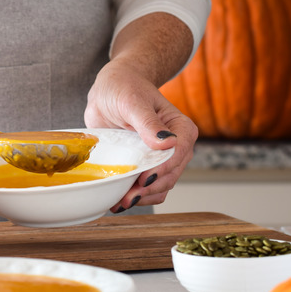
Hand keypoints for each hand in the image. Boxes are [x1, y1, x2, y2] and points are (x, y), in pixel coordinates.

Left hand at [84, 58, 197, 212]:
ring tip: (121, 203)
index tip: (145, 178)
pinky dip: (136, 196)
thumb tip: (167, 143)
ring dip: (143, 198)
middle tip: (128, 198)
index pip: (180, 153)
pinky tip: (119, 200)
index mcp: (180, 128)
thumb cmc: (124, 88)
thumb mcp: (133, 101)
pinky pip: (147, 188)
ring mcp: (159, 159)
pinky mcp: (144, 166)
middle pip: (171, 175)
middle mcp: (175, 146)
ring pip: (161, 187)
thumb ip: (148, 122)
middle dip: (151, 189)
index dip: (163, 169)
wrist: (109, 91)